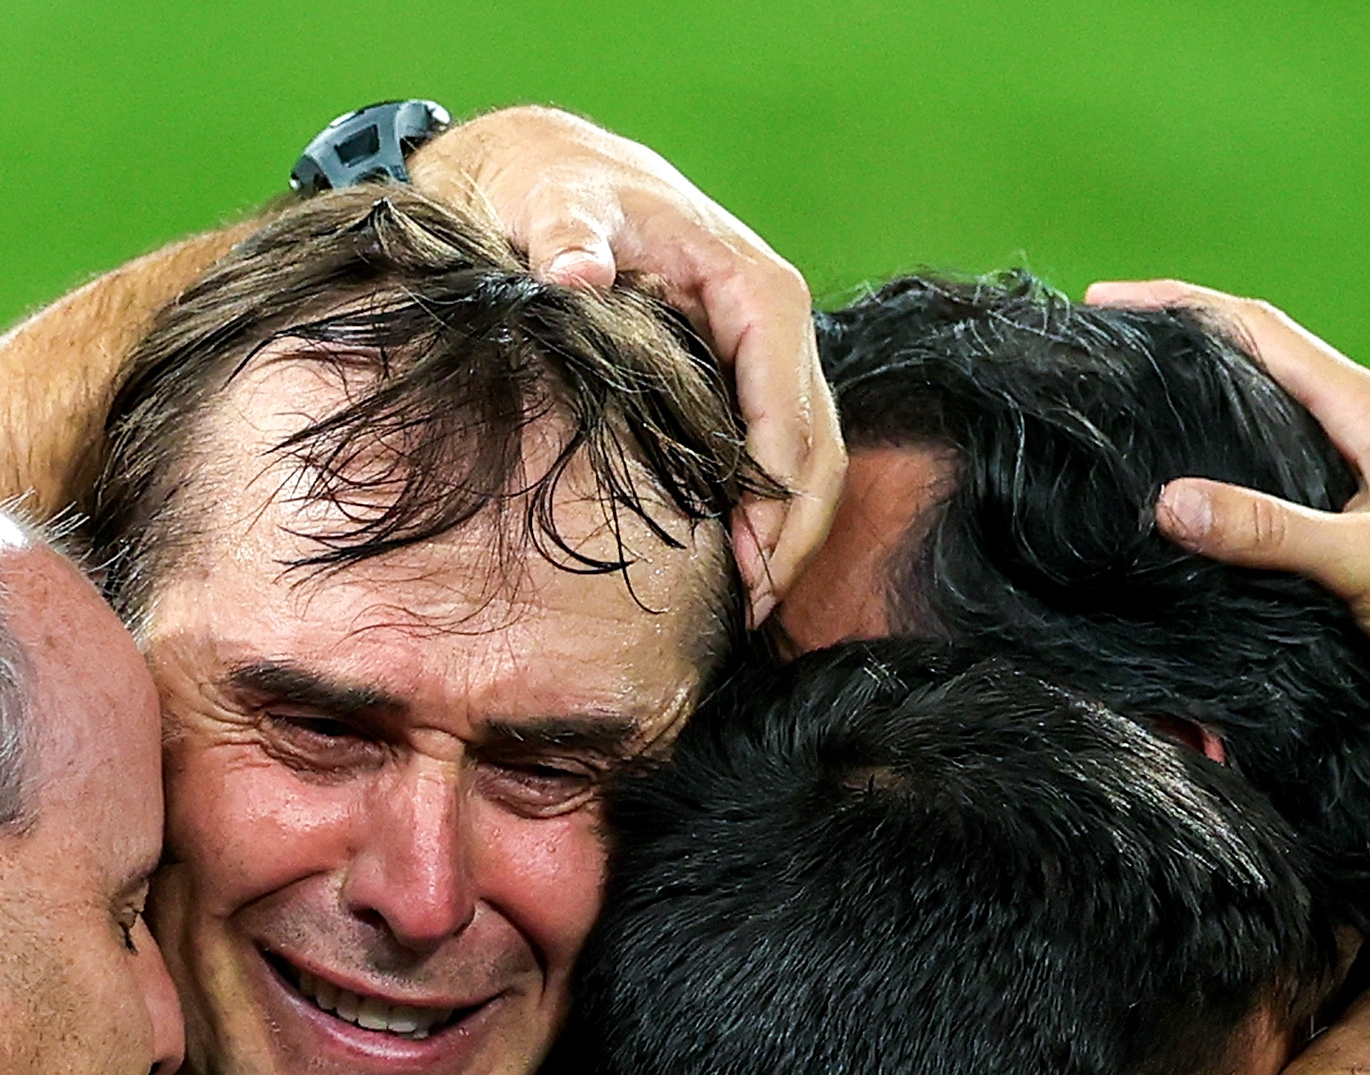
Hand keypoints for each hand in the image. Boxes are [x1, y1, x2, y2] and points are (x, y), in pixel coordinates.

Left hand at [419, 106, 836, 620]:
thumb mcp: (557, 200)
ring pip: (807, 461)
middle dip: (792, 533)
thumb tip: (575, 273)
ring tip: (749, 606)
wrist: (552, 171)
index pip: (790, 408)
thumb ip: (566, 235)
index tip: (751, 562)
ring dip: (786, 536)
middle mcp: (776, 327)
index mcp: (756, 290)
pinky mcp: (738, 381)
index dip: (775, 493)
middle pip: (817, 448)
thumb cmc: (560, 185)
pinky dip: (764, 515)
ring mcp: (762, 358)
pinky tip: (734, 567)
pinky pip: (772, 457)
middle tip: (754, 609)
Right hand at [1083, 281, 1369, 757]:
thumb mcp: (1366, 563)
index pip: (1260, 334)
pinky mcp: (1368, 540)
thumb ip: (1268, 531)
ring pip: (1272, 438)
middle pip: (1260, 374)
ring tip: (1137, 435)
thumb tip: (1169, 501)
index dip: (1181, 311)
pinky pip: (1286, 496)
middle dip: (1184, 361)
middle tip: (1109, 367)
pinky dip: (1237, 492)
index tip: (1109, 306)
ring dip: (1209, 430)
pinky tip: (1200, 521)